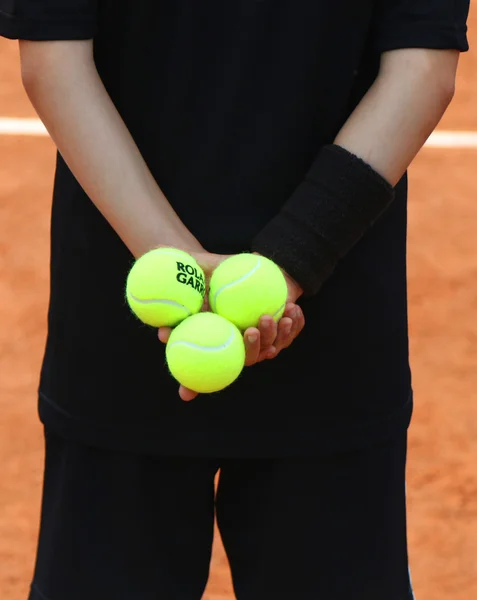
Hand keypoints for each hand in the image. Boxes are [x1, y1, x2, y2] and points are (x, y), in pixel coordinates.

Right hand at [158, 251, 304, 400]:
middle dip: (256, 346)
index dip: (229, 370)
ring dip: (280, 334)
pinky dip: (295, 322)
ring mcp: (270, 339)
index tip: (219, 365)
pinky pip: (294, 330)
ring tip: (278, 317)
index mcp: (227, 344)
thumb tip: (162, 334)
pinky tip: (292, 309)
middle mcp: (248, 346)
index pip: (221, 366)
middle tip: (251, 329)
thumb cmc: (214, 283)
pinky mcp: (286, 329)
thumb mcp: (196, 295)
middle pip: (253, 356)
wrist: (245, 269)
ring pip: (277, 344)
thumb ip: (181, 315)